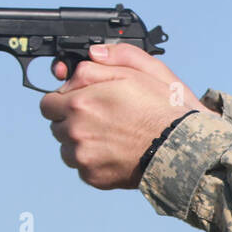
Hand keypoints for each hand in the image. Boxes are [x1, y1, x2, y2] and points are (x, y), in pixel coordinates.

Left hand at [38, 43, 204, 189]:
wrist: (183, 149)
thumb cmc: (165, 109)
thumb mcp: (143, 70)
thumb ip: (111, 58)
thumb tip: (91, 54)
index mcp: (80, 103)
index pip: (48, 102)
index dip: (65, 101)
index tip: (81, 103)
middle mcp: (75, 131)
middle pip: (56, 126)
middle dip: (73, 121)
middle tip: (102, 119)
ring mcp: (82, 157)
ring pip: (67, 148)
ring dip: (81, 143)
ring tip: (110, 137)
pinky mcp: (93, 176)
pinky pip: (82, 168)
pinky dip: (94, 161)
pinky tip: (116, 153)